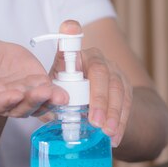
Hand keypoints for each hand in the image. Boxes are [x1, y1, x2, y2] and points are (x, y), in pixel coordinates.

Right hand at [0, 37, 67, 117]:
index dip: (4, 101)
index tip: (15, 95)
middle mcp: (7, 101)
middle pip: (20, 107)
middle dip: (33, 101)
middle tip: (43, 92)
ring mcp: (24, 95)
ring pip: (38, 103)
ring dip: (49, 100)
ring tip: (58, 95)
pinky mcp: (38, 85)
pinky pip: (50, 93)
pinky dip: (58, 94)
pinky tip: (67, 95)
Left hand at [50, 21, 132, 146]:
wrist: (94, 103)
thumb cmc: (66, 93)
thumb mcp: (54, 90)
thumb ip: (48, 93)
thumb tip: (39, 100)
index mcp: (76, 56)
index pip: (73, 43)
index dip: (71, 34)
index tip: (69, 29)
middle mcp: (97, 58)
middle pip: (101, 72)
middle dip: (99, 98)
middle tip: (95, 121)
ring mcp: (114, 70)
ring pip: (118, 88)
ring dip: (113, 113)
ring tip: (107, 133)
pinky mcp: (126, 85)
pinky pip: (128, 102)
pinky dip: (122, 121)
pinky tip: (116, 138)